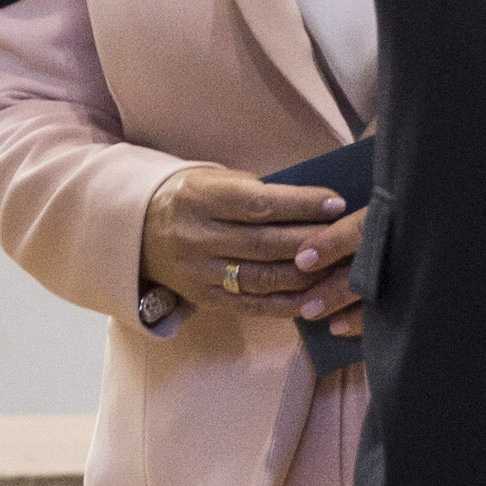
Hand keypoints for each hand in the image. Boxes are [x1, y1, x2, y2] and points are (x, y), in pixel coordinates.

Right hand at [140, 166, 362, 327]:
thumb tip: (312, 204)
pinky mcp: (205, 299)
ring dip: (306, 275)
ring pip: (262, 278)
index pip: (258, 204)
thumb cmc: (192, 199)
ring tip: (337, 266)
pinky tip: (314, 297)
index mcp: (200, 200)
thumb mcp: (213, 181)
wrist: (140, 232)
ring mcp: (200, 273)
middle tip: (345, 236)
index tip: (336, 202)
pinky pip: (252, 305)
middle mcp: (197, 238)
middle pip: (265, 244)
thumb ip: (255, 192)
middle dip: (312, 240)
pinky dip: (287, 304)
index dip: (300, 204)